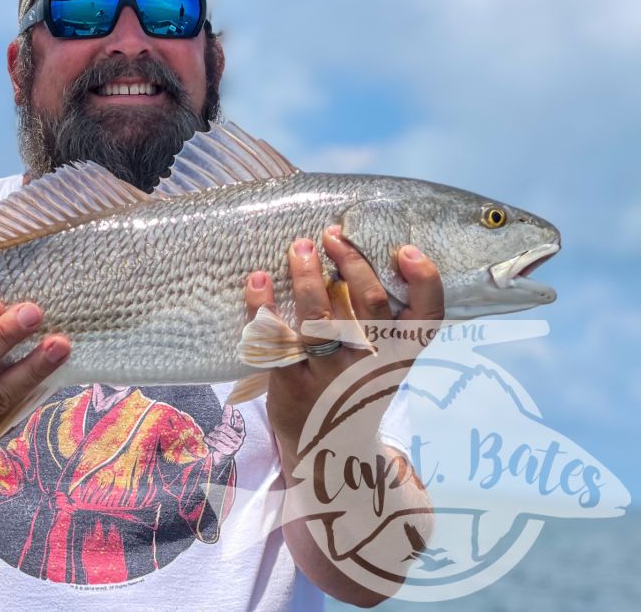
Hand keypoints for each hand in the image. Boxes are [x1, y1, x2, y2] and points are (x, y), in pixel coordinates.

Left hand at [205, 405, 245, 458]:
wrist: (222, 459)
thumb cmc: (224, 441)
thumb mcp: (226, 429)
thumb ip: (228, 417)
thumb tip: (228, 403)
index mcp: (241, 432)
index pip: (240, 422)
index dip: (238, 416)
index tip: (235, 410)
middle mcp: (239, 439)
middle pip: (224, 427)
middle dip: (217, 427)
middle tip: (214, 429)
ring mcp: (234, 446)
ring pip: (219, 434)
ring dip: (211, 434)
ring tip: (209, 435)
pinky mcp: (228, 451)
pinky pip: (216, 442)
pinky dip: (210, 440)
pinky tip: (207, 439)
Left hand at [245, 225, 443, 463]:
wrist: (332, 451)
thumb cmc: (356, 388)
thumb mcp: (383, 360)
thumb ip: (378, 318)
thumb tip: (351, 253)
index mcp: (399, 353)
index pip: (428, 316)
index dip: (424, 280)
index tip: (405, 250)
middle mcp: (370, 363)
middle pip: (370, 304)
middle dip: (352, 261)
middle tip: (333, 235)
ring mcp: (332, 375)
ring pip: (320, 318)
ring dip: (307, 276)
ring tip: (299, 247)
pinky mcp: (293, 383)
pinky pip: (276, 339)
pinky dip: (263, 306)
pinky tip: (258, 280)